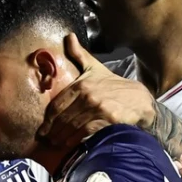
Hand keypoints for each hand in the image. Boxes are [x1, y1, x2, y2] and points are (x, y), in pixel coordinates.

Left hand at [37, 32, 156, 150]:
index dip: (47, 119)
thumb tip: (68, 36)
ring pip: (73, 127)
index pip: (57, 105)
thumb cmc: (113, 85)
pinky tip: (71, 145)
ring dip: (62, 138)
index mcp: (81, 84)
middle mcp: (88, 96)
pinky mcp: (108, 120)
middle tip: (46, 141)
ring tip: (56, 145)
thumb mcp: (95, 67)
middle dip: (52, 132)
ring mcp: (98, 108)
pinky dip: (77, 140)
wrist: (139, 100)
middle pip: (63, 118)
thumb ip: (79, 54)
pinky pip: (87, 133)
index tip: (42, 129)